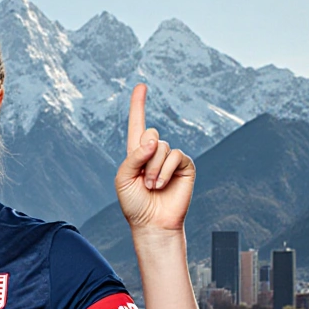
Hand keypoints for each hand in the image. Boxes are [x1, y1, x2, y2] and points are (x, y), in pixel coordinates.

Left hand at [114, 84, 195, 232]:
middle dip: (143, 157)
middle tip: (143, 180)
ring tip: (152, 187)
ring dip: (153, 169)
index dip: (138, 104)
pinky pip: (175, 155)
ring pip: (161, 147)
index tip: (141, 85)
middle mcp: (154, 152)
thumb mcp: (123, 178)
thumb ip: (133, 156)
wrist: (152, 223)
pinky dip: (165, 170)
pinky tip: (162, 185)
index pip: (137, 124)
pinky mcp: (185, 165)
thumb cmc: (134, 203)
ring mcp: (170, 158)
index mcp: (136, 153)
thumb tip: (154, 138)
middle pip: (149, 134)